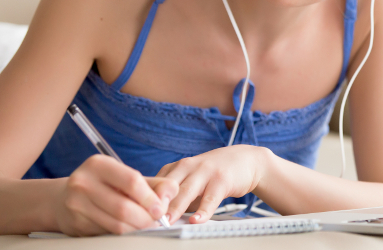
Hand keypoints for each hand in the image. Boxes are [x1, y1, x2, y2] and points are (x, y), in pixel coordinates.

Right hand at [54, 154, 178, 235]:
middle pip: (124, 207)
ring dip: (137, 228)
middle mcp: (83, 182)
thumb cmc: (103, 185)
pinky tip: (129, 227)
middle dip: (146, 218)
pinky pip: (107, 233)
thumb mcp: (125, 176)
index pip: (131, 181)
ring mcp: (76, 204)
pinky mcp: (76, 224)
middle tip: (157, 221)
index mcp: (98, 165)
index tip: (161, 208)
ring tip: (146, 225)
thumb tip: (171, 193)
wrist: (62, 198)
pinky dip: (124, 233)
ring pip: (116, 224)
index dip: (150, 198)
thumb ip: (153, 183)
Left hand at [156, 145, 270, 223]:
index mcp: (177, 167)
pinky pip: (211, 198)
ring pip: (187, 191)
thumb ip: (176, 194)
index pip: (156, 183)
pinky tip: (197, 220)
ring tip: (166, 222)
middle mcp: (188, 166)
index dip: (145, 199)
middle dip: (156, 203)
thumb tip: (156, 217)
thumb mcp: (191, 177)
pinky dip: (203, 210)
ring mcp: (206, 171)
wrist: (245, 160)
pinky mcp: (222, 179)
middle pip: (168, 187)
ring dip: (175, 208)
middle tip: (146, 219)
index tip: (137, 214)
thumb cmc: (213, 173)